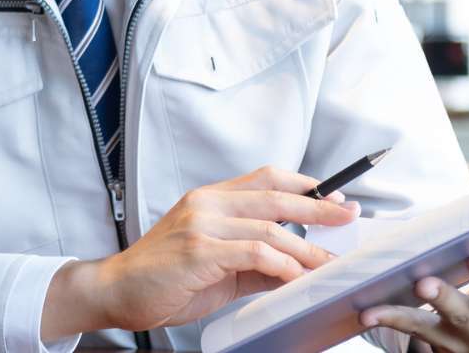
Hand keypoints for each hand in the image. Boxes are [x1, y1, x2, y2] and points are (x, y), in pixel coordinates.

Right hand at [42, 165, 358, 340]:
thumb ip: (253, 260)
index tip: (337, 197)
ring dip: (308, 248)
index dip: (305, 185)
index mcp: (209, 199)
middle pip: (275, 196)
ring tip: (331, 264)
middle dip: (319, 207)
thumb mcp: (217, 265)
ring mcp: (201, 225)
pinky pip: (254, 253)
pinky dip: (283, 264)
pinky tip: (297, 276)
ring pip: (270, 227)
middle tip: (350, 216)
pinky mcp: (199, 251)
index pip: (265, 178)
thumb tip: (296, 266)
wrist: (118, 290)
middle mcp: (206, 204)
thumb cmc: (165, 277)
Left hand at [361, 253, 468, 351]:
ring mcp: (467, 348)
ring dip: (404, 317)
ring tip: (376, 309)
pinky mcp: (446, 351)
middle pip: (467, 319)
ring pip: (432, 331)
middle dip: (445, 299)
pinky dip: (391, 321)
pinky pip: (415, 335)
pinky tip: (367, 313)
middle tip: (423, 283)